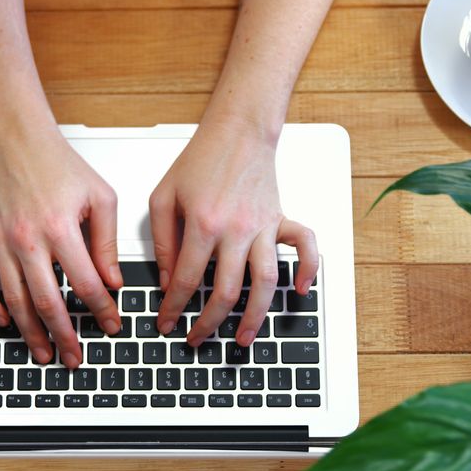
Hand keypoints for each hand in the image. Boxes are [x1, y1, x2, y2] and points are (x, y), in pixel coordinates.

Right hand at [0, 123, 121, 368]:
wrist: (18, 142)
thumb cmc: (59, 166)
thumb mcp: (100, 197)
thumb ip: (107, 242)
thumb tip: (113, 282)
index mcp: (61, 228)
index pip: (86, 284)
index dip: (101, 311)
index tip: (111, 326)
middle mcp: (28, 240)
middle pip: (47, 302)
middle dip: (64, 336)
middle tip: (74, 358)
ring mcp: (1, 243)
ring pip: (14, 300)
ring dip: (30, 332)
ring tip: (43, 353)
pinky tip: (4, 321)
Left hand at [149, 118, 318, 346]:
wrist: (236, 131)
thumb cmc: (200, 160)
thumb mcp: (163, 197)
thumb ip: (163, 241)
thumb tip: (167, 281)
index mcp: (203, 224)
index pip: (185, 280)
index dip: (174, 308)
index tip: (166, 323)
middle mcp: (236, 229)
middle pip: (225, 291)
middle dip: (208, 323)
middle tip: (196, 338)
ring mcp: (263, 226)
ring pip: (264, 282)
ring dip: (254, 316)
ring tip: (241, 338)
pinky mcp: (280, 219)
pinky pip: (302, 247)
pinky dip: (306, 270)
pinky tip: (300, 290)